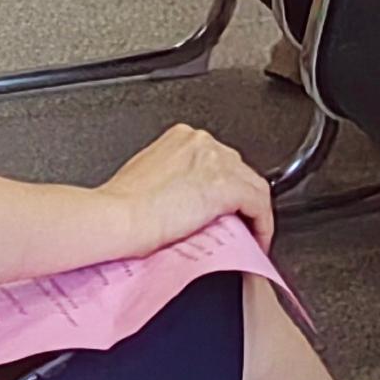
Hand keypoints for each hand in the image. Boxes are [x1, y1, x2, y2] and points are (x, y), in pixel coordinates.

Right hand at [99, 123, 275, 259]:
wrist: (117, 218)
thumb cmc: (121, 207)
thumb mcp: (148, 178)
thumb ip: (173, 179)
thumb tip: (185, 199)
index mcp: (181, 138)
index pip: (217, 160)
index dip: (224, 186)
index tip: (223, 207)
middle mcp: (202, 143)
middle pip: (237, 170)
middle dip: (239, 198)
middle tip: (237, 224)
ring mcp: (216, 161)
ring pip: (252, 185)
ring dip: (253, 212)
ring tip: (248, 235)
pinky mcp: (226, 186)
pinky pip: (258, 204)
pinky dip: (262, 224)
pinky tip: (258, 241)